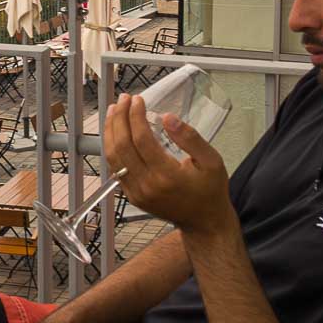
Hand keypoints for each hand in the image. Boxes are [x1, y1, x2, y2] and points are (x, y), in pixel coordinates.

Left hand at [102, 94, 232, 237]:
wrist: (204, 222)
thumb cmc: (210, 191)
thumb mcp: (212, 161)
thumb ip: (190, 138)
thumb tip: (168, 117)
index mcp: (168, 176)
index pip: (142, 140)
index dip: (136, 116)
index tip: (137, 100)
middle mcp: (148, 185)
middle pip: (122, 145)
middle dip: (120, 118)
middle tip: (123, 100)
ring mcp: (137, 193)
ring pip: (113, 157)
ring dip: (111, 130)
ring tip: (114, 110)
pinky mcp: (132, 196)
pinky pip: (115, 168)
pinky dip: (111, 147)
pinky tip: (115, 132)